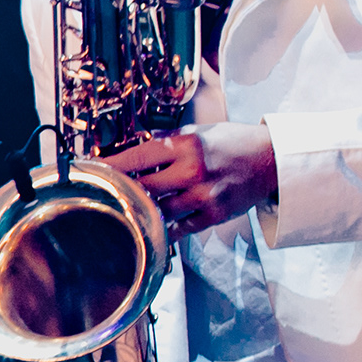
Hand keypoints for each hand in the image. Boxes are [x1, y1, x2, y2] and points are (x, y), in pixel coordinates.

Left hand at [103, 123, 276, 232]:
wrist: (272, 160)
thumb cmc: (232, 143)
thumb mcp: (198, 132)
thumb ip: (165, 142)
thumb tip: (129, 148)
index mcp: (186, 145)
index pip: (136, 157)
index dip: (109, 165)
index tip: (90, 170)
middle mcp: (193, 170)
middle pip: (142, 187)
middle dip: (121, 191)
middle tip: (103, 194)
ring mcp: (204, 195)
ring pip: (158, 211)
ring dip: (140, 212)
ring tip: (125, 212)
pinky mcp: (214, 215)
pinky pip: (179, 228)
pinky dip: (163, 229)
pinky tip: (150, 228)